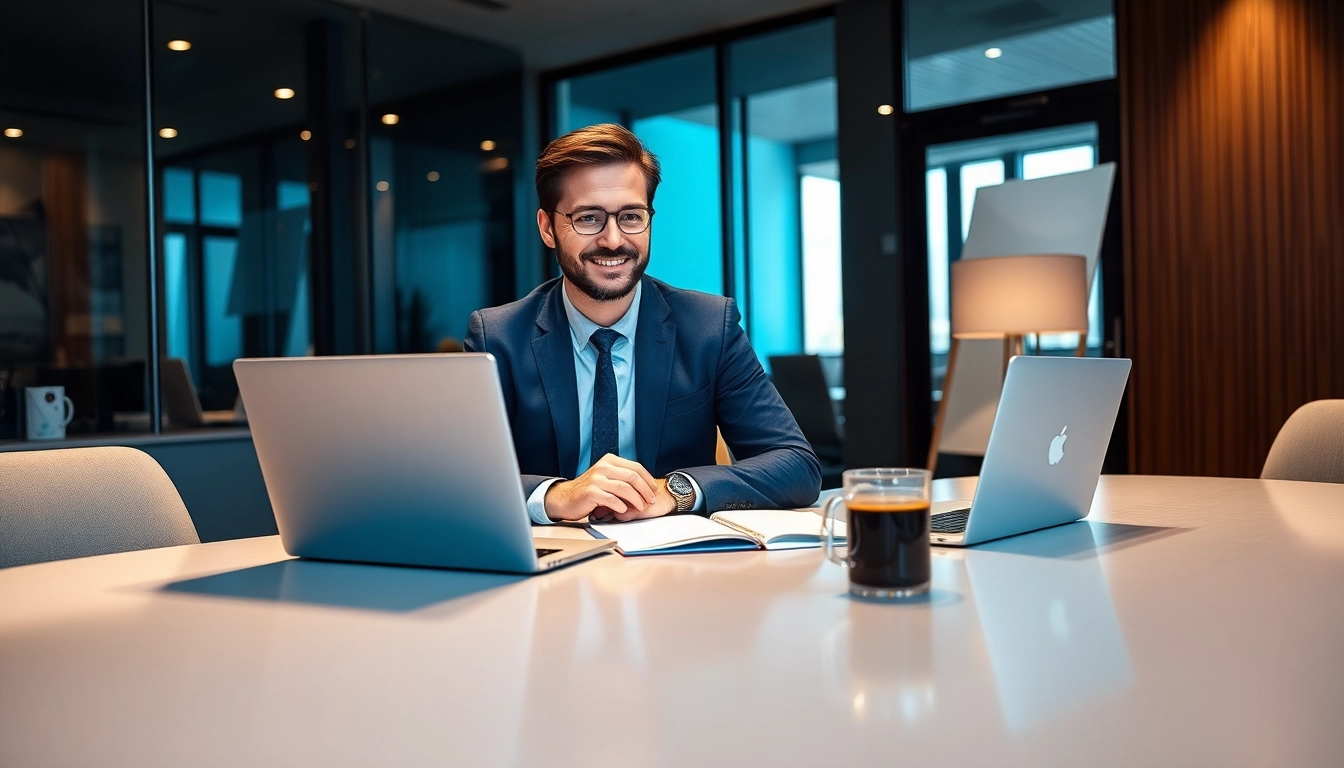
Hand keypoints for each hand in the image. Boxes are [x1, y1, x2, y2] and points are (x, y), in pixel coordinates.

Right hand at [543, 454, 663, 522]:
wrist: (566, 498)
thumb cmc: (590, 490)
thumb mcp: (606, 477)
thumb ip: (622, 477)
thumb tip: (646, 486)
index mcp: (609, 461)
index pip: (636, 467)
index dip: (648, 479)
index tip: (654, 490)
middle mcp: (603, 467)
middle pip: (633, 476)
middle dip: (645, 490)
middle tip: (651, 501)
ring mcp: (596, 479)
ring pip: (625, 488)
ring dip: (636, 500)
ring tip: (641, 507)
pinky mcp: (591, 492)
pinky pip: (612, 499)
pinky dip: (621, 506)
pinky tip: (624, 510)